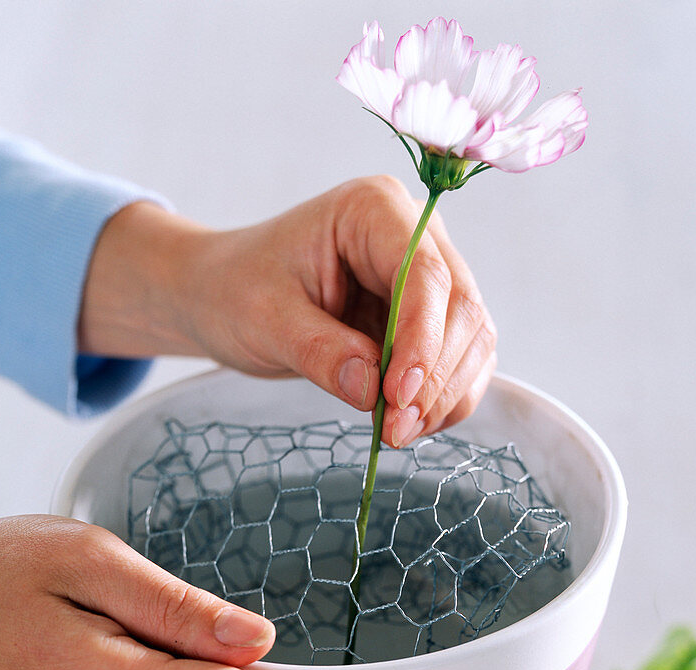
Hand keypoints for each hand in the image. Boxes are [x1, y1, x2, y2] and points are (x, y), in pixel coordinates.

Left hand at [78, 178, 496, 447]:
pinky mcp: (429, 320)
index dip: (422, 339)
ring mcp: (429, 278)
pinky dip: (443, 400)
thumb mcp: (264, 320)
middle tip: (395, 432)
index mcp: (373, 210)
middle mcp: (415, 235)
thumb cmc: (237, 290)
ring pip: (471, 340)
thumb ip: (320, 352)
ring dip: (444, 396)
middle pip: (460, 309)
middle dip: (435, 378)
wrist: (224, 295)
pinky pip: (459, 363)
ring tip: (396, 433)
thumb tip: (373, 391)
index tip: (399, 396)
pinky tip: (407, 424)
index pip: (425, 273)